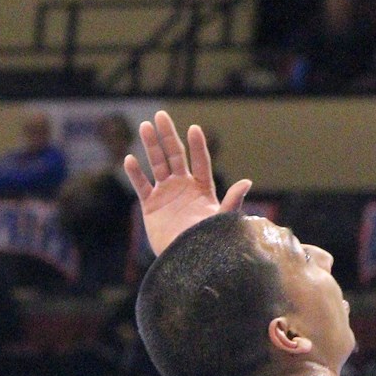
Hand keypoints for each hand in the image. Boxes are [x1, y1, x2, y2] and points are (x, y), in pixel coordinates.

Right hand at [124, 110, 252, 256]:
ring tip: (145, 126)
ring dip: (150, 146)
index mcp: (203, 187)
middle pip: (175, 155)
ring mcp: (166, 193)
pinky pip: (142, 185)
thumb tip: (247, 181)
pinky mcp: (151, 205)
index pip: (199, 161)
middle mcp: (184, 185)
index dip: (197, 145)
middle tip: (160, 114)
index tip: (194, 128)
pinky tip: (129, 159)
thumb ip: (232, 200)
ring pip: (157, 164)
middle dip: (168, 135)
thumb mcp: (221, 219)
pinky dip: (135, 173)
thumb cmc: (208, 239)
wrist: (186, 260)